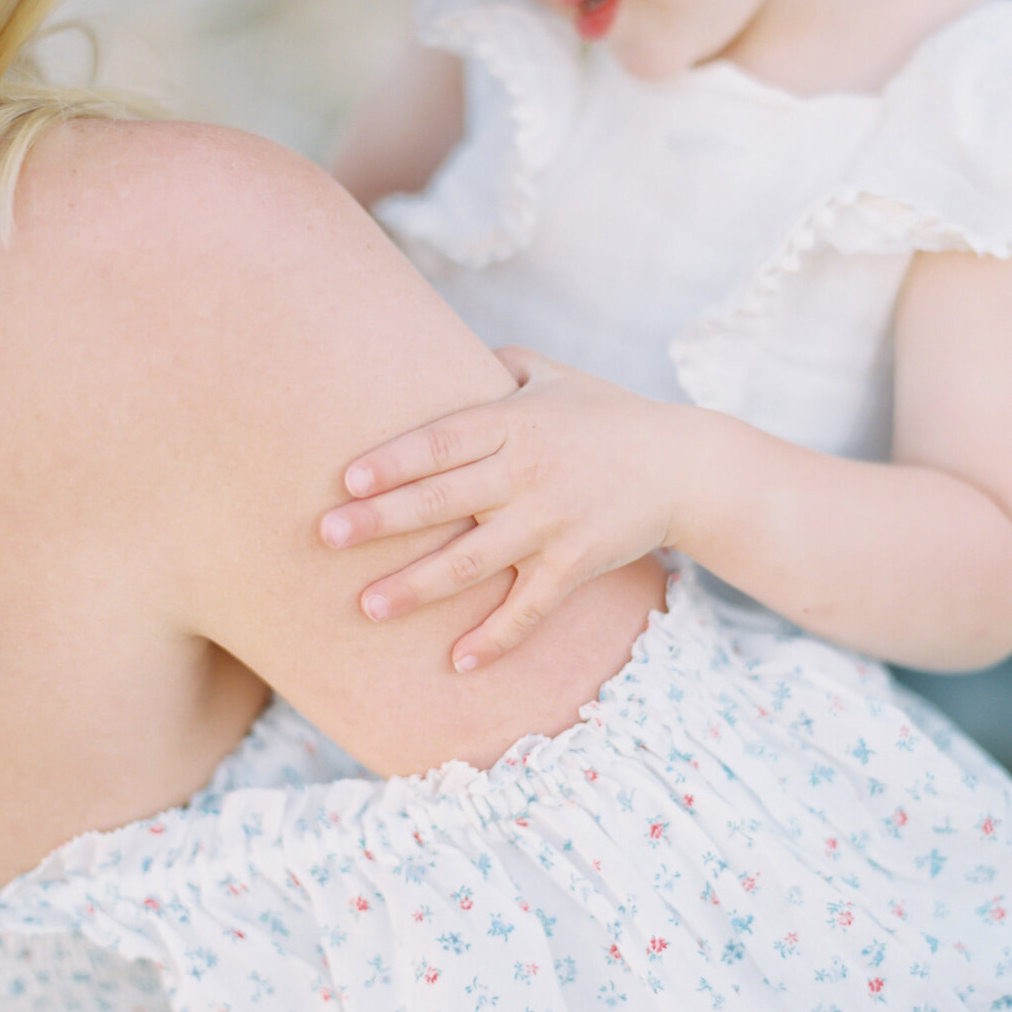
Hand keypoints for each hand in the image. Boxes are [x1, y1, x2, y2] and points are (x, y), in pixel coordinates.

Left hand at [320, 348, 678, 669]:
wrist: (684, 465)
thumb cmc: (608, 415)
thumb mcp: (554, 375)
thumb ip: (496, 366)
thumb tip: (437, 350)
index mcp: (515, 422)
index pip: (442, 441)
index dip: (393, 461)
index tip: (346, 480)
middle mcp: (528, 472)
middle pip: (443, 499)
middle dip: (380, 521)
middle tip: (327, 537)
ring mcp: (552, 522)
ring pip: (472, 561)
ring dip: (416, 587)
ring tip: (367, 607)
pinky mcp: (576, 564)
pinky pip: (529, 608)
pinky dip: (496, 637)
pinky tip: (458, 661)